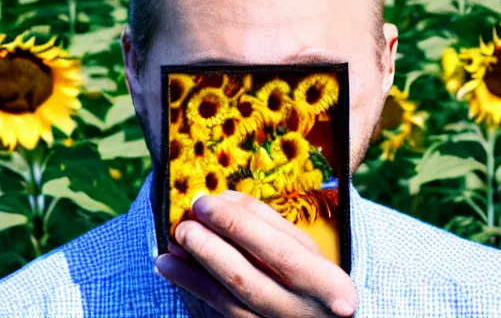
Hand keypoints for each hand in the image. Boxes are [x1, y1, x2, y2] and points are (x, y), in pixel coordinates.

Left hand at [155, 189, 357, 317]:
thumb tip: (223, 199)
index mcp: (325, 283)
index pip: (277, 251)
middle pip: (247, 279)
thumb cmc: (312, 276)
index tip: (206, 203)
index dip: (239, 226)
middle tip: (184, 224)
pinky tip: (170, 267)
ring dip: (192, 271)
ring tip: (171, 244)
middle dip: (210, 248)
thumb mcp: (304, 246)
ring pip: (226, 301)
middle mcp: (299, 312)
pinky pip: (217, 312)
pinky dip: (191, 287)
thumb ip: (265, 220)